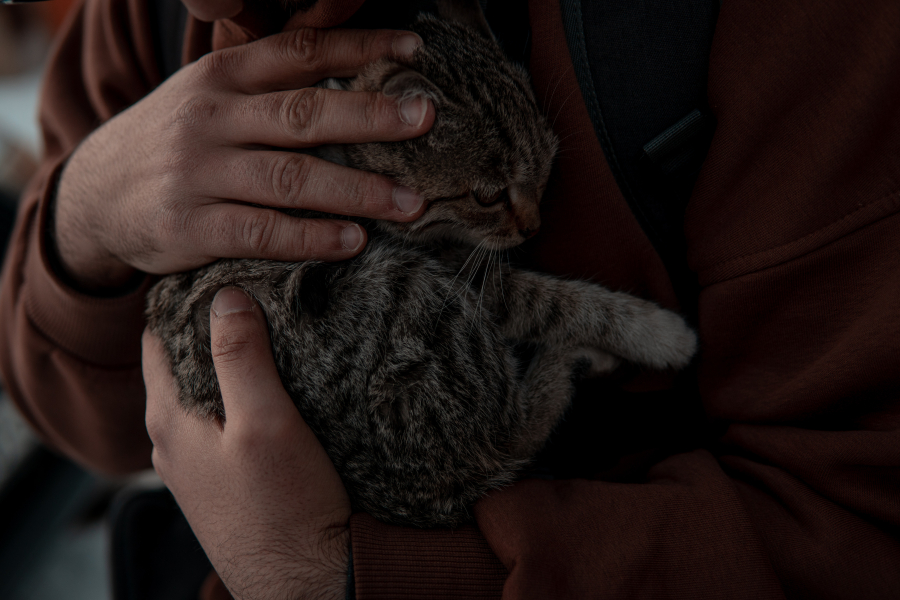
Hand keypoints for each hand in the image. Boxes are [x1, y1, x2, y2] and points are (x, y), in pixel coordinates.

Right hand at [56, 27, 433, 289]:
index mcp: (223, 76)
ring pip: (290, 179)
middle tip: (426, 120)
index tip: (414, 51)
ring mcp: (197, 173)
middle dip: (371, 116)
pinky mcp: (189, 228)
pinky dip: (312, 238)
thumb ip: (270, 86)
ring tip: (411, 203)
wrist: (93, 195)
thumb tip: (356, 70)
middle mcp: (210, 118)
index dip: (359, 46)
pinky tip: (354, 242)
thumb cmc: (176, 141)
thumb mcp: (211, 97)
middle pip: (302, 114)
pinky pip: (262, 233)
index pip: (299, 51)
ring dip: (358, 191)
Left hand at [144, 287, 350, 599]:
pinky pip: (217, 423)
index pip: (156, 336)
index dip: (183, 298)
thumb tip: (225, 294)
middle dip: (207, 326)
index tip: (219, 268)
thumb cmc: (287, 505)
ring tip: (265, 330)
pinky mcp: (221, 482)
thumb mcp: (266, 421)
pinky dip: (234, 396)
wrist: (306, 582)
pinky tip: (271, 390)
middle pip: (177, 363)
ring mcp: (193, 466)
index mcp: (169, 419)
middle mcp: (170, 442)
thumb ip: (241, 357)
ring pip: (198, 393)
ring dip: (222, 363)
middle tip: (251, 289)